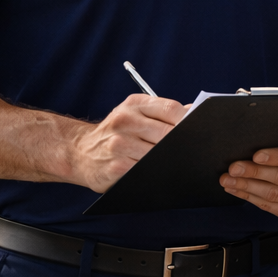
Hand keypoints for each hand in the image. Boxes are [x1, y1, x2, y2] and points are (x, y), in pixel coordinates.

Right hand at [68, 94, 184, 191]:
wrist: (80, 152)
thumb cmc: (116, 132)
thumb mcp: (134, 113)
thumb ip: (163, 112)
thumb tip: (194, 111)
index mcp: (134, 105)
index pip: (171, 109)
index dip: (189, 120)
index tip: (198, 129)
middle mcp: (124, 122)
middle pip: (168, 133)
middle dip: (183, 142)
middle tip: (193, 149)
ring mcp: (119, 145)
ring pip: (160, 154)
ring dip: (172, 159)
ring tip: (176, 160)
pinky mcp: (116, 168)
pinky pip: (147, 170)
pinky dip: (157, 171)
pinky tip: (159, 170)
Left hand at [220, 141, 277, 219]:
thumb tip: (254, 134)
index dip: (276, 157)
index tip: (255, 155)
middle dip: (254, 173)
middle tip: (233, 168)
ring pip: (274, 194)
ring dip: (247, 187)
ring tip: (228, 180)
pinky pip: (270, 207)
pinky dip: (250, 198)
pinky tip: (236, 190)